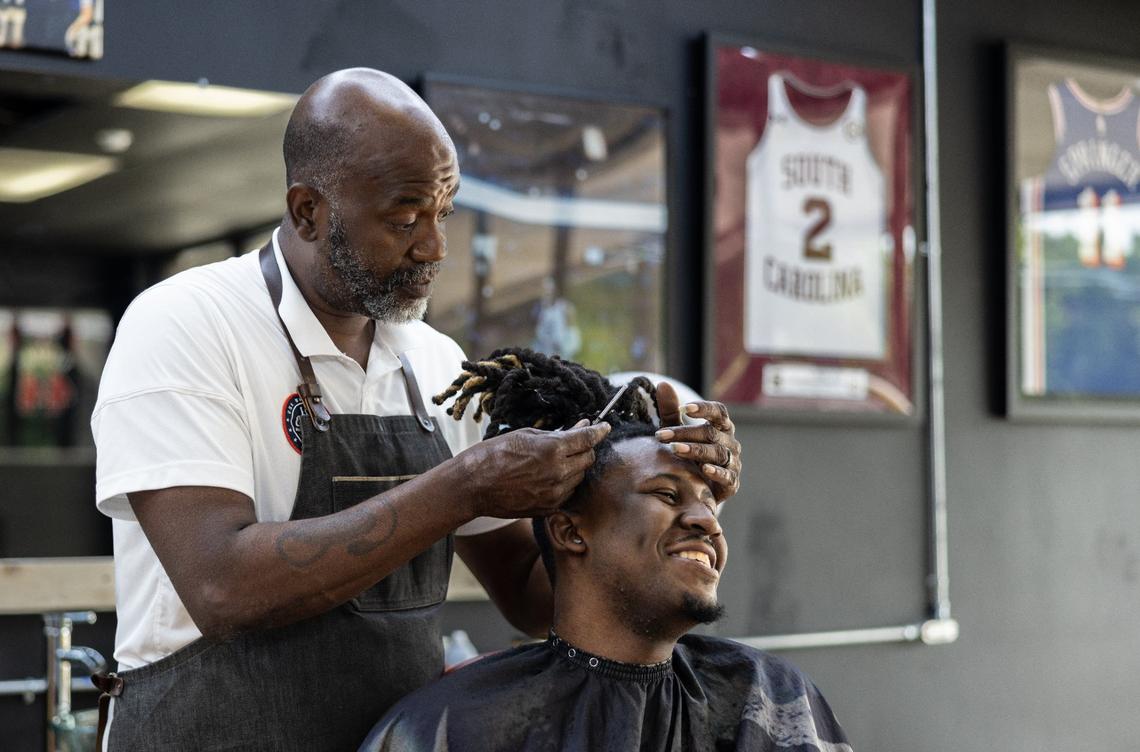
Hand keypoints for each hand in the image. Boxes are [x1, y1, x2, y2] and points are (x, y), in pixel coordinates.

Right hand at [461, 422, 610, 518]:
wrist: (474, 485)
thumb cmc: (494, 454)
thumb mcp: (526, 435)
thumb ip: (556, 434)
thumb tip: (579, 428)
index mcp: (553, 450)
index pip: (588, 439)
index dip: (599, 431)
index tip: (605, 427)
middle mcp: (559, 473)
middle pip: (588, 459)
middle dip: (585, 449)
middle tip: (575, 443)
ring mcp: (555, 493)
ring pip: (579, 478)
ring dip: (575, 468)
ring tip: (555, 461)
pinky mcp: (548, 507)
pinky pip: (568, 494)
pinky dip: (565, 484)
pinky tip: (550, 477)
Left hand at [655, 381, 740, 501]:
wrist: (698, 490)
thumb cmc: (690, 455)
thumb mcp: (678, 432)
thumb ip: (671, 411)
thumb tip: (662, 383)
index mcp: (721, 427)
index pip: (719, 412)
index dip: (704, 409)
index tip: (685, 409)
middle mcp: (730, 443)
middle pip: (711, 433)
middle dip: (685, 433)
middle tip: (661, 435)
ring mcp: (733, 463)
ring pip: (717, 453)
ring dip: (696, 450)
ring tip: (675, 449)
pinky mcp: (732, 483)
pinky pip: (727, 476)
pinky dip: (717, 472)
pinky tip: (703, 470)